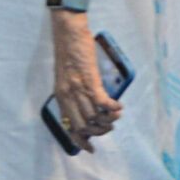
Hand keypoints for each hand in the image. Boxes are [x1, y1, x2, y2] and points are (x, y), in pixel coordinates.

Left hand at [49, 11, 120, 152]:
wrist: (68, 31)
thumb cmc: (68, 51)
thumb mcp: (65, 76)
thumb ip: (72, 93)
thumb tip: (86, 108)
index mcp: (60, 96)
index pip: (68, 127)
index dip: (80, 141)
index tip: (91, 149)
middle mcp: (67, 95)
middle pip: (84, 126)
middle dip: (99, 132)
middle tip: (109, 127)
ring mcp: (78, 88)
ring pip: (95, 117)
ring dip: (109, 120)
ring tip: (116, 116)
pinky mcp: (90, 80)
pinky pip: (103, 103)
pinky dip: (113, 108)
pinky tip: (118, 106)